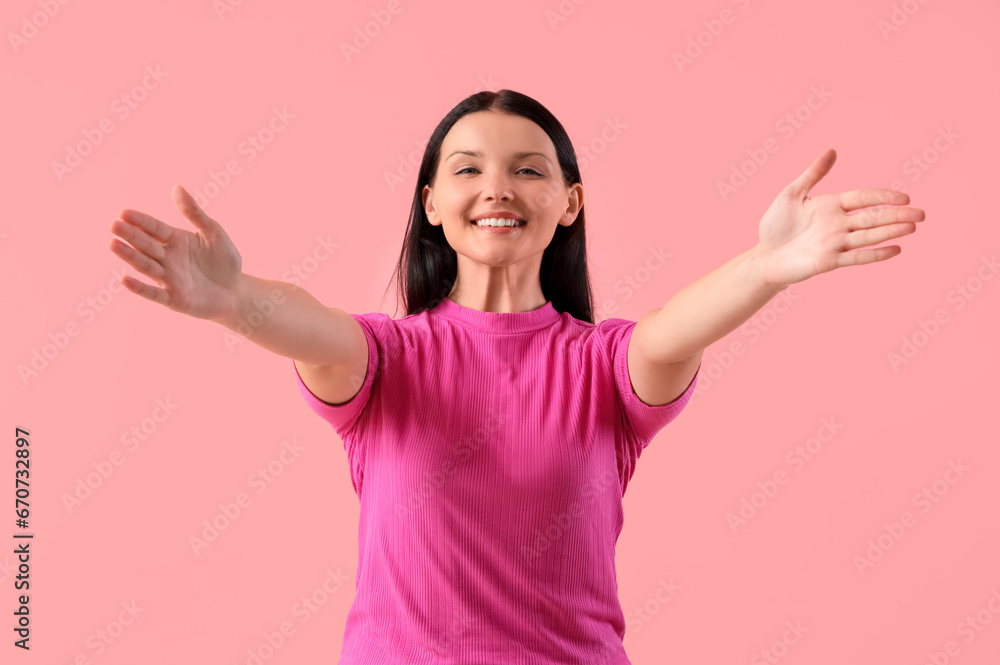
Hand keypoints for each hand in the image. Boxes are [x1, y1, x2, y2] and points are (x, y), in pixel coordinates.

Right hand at [109, 185, 243, 321]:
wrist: (235, 291)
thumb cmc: (224, 260)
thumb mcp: (214, 234)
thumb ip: (195, 213)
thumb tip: (177, 187)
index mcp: (176, 240)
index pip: (155, 228)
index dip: (141, 221)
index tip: (124, 212)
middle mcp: (167, 258)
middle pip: (146, 245)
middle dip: (131, 235)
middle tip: (114, 225)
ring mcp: (169, 279)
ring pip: (146, 266)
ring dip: (130, 256)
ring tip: (113, 244)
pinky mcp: (174, 299)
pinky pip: (154, 293)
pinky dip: (140, 288)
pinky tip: (125, 280)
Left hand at [753, 149, 925, 286]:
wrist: (764, 255)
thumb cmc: (776, 225)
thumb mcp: (791, 194)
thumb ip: (813, 174)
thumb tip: (832, 151)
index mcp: (831, 205)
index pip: (863, 198)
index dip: (883, 197)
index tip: (905, 197)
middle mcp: (838, 224)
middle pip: (872, 217)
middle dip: (897, 215)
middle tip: (922, 214)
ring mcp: (835, 243)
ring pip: (868, 236)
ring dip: (890, 232)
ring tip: (912, 228)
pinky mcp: (829, 261)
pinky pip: (856, 257)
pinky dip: (875, 254)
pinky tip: (895, 250)